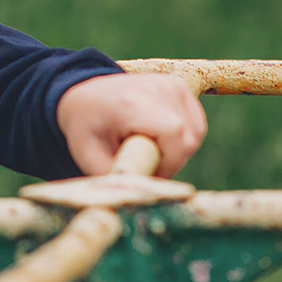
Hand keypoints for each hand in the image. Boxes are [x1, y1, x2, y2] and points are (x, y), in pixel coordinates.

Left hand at [56, 73, 207, 176]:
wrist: (86, 94)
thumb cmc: (87, 128)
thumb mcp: (90, 158)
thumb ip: (119, 179)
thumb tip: (141, 198)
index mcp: (131, 103)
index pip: (175, 134)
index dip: (170, 162)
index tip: (151, 172)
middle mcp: (156, 87)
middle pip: (189, 136)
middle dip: (174, 160)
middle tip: (149, 165)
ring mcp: (171, 83)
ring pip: (196, 131)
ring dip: (179, 149)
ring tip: (152, 150)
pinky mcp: (180, 86)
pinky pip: (195, 123)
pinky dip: (183, 137)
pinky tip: (161, 138)